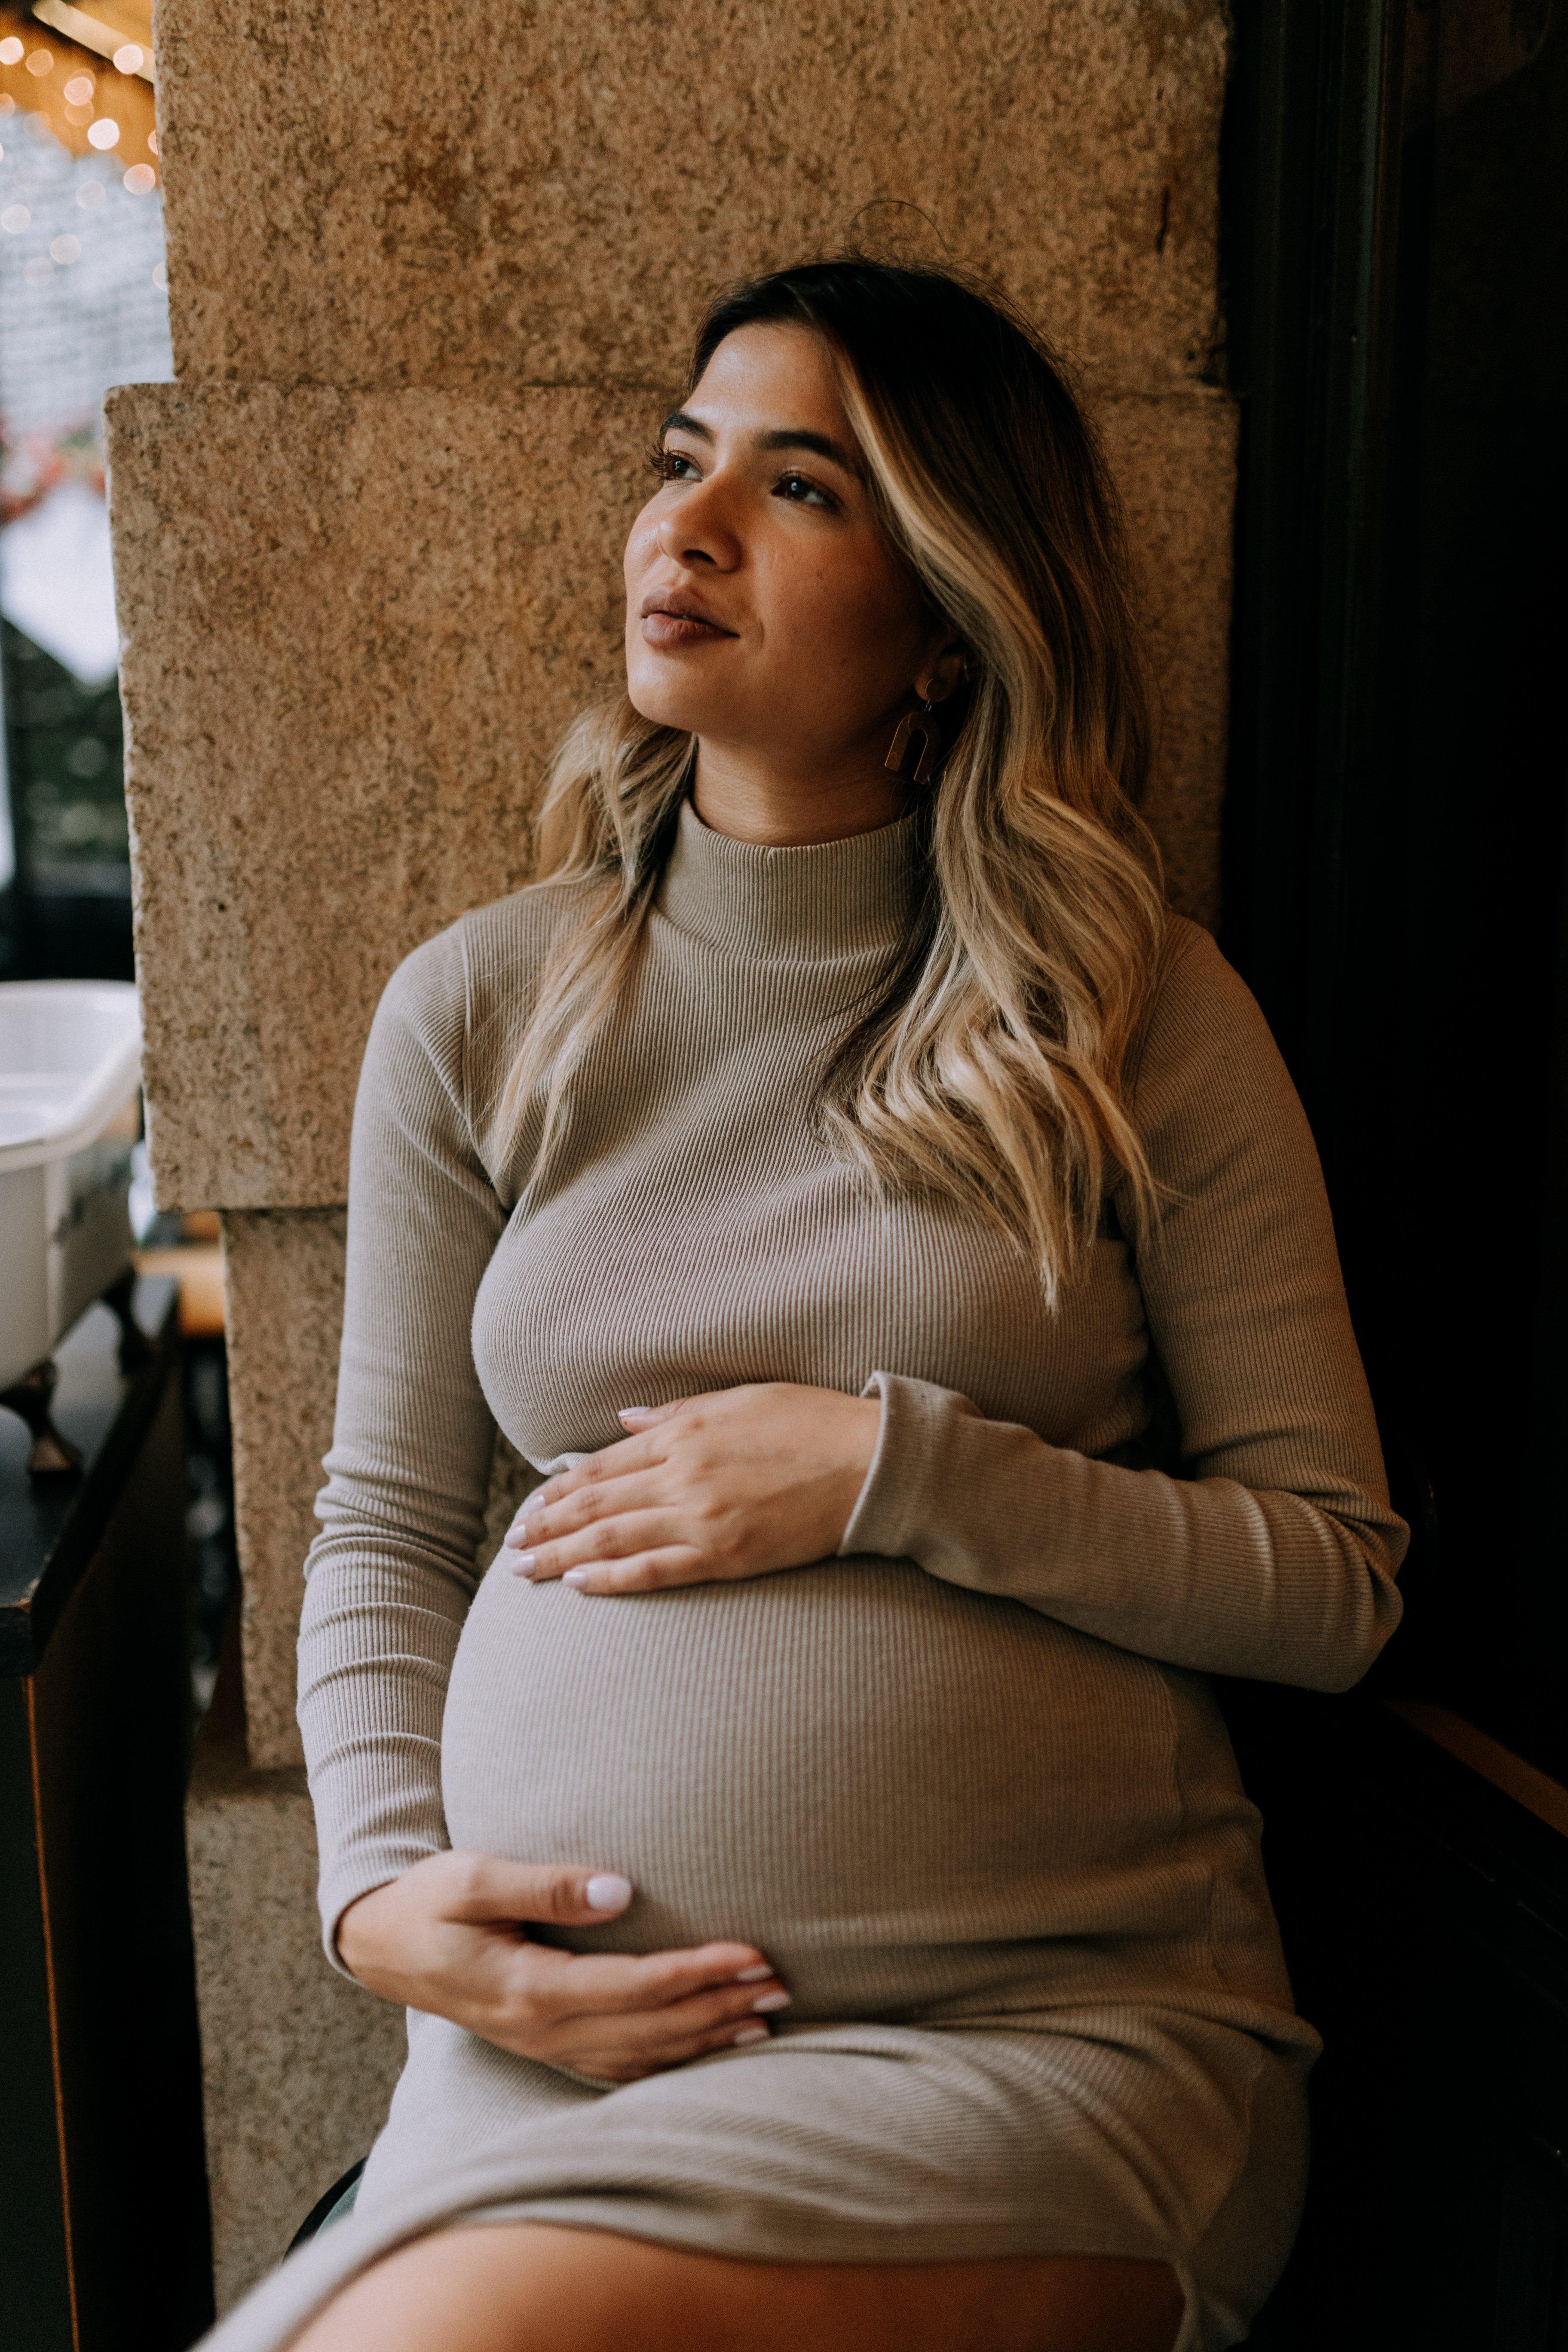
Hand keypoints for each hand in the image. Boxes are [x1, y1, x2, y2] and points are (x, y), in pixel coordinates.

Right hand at [336, 1851, 790, 2082]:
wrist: (384, 1944)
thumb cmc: (430, 1900)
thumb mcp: (474, 1876)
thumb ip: (547, 1884)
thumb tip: (621, 1891)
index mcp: (529, 1989)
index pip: (634, 1989)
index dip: (697, 1973)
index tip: (750, 1953)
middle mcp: (543, 2031)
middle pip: (650, 2029)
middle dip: (719, 2008)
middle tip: (780, 1986)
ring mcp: (545, 2046)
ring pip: (642, 2056)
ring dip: (706, 2038)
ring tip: (766, 2019)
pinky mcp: (548, 2045)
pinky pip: (621, 2064)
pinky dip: (671, 2058)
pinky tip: (707, 2045)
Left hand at [502, 1381, 880, 1596]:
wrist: (870, 1463)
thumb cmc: (812, 1423)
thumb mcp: (741, 1398)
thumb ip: (678, 1412)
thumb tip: (624, 1418)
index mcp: (686, 1433)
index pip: (605, 1463)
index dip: (563, 1487)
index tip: (533, 1505)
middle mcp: (683, 1475)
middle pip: (597, 1503)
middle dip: (548, 1525)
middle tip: (513, 1544)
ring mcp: (702, 1518)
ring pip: (612, 1539)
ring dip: (563, 1555)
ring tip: (527, 1569)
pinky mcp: (725, 1556)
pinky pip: (654, 1571)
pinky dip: (611, 1578)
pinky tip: (579, 1585)